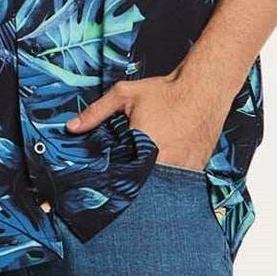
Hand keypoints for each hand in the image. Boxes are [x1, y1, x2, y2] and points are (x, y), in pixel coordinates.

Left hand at [65, 67, 229, 172]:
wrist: (206, 87)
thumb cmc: (165, 92)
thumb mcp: (125, 95)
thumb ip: (96, 112)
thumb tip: (71, 127)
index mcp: (143, 147)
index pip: (123, 179)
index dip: (115, 184)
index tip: (107, 187)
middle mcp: (165, 162)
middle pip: (144, 187)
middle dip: (134, 188)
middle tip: (127, 184)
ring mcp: (184, 168)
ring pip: (163, 188)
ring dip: (154, 186)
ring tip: (146, 181)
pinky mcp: (198, 168)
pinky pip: (180, 183)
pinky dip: (172, 181)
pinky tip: (165, 173)